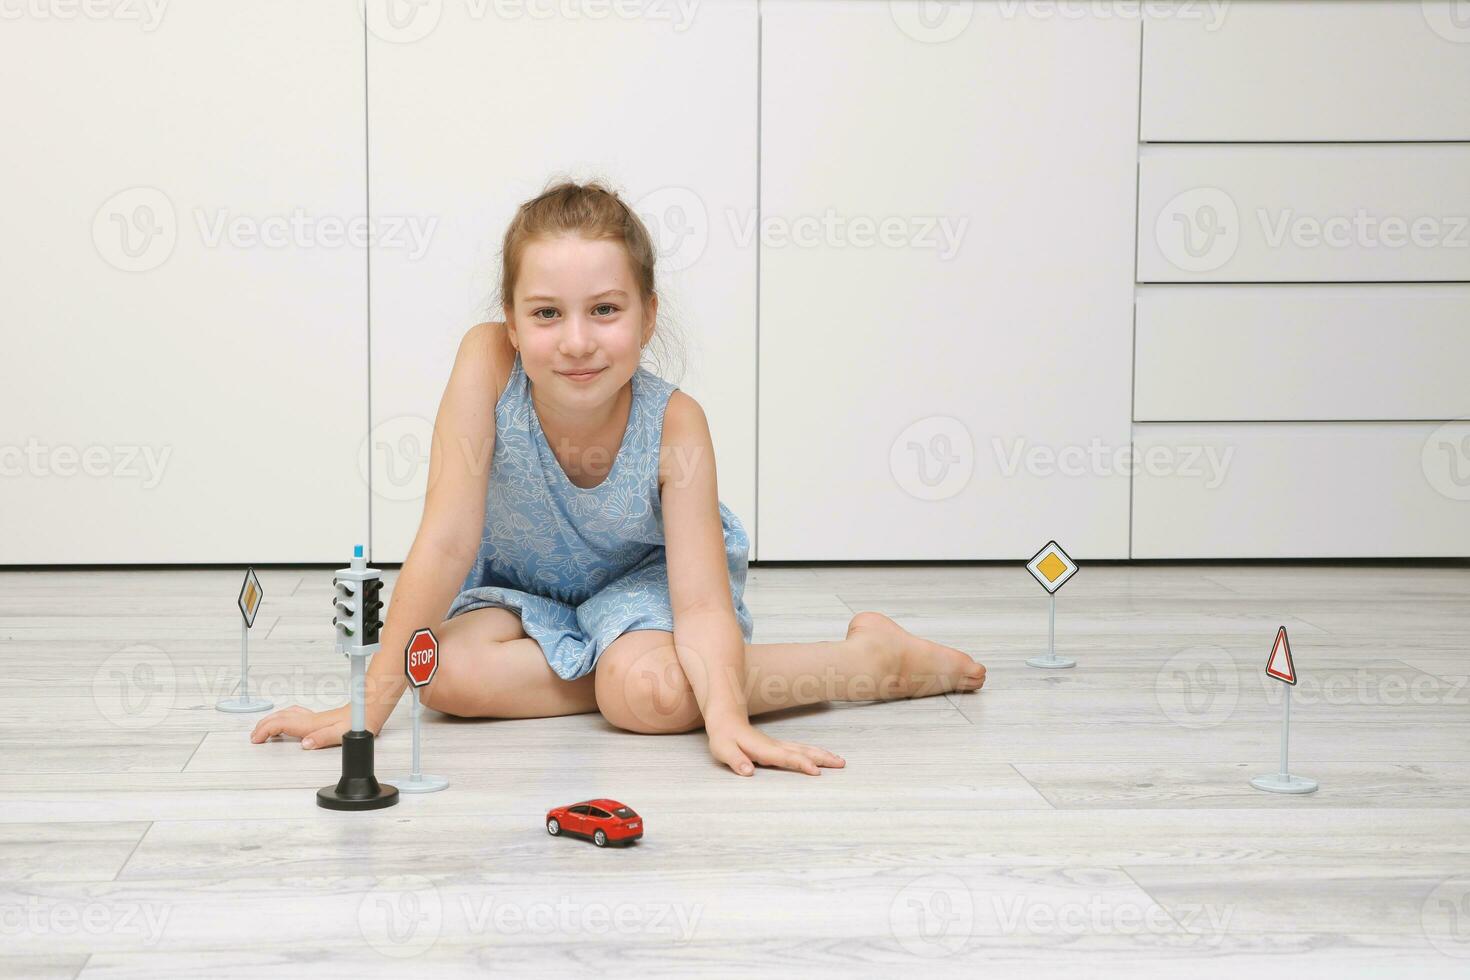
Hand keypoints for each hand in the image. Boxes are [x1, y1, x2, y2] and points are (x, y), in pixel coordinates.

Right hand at [249, 704, 358, 749]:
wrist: (371, 710)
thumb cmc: (360, 722)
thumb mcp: (342, 733)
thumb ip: (322, 738)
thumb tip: (305, 744)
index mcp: (312, 724)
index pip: (282, 724)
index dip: (266, 730)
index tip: (256, 739)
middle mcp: (311, 719)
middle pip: (280, 717)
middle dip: (263, 725)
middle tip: (254, 736)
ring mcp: (314, 718)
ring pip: (287, 715)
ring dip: (272, 721)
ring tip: (263, 730)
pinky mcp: (320, 718)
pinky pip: (295, 716)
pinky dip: (284, 719)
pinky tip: (286, 723)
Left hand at [706, 721, 844, 776]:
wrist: (726, 719)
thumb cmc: (724, 737)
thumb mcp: (723, 750)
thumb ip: (736, 761)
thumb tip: (748, 771)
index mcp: (763, 749)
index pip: (786, 758)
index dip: (801, 764)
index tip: (816, 771)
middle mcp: (774, 746)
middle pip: (803, 752)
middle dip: (823, 758)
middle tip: (842, 764)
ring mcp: (778, 745)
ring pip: (805, 749)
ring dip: (823, 754)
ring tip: (840, 761)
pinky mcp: (779, 747)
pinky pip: (801, 749)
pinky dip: (815, 752)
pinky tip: (823, 756)